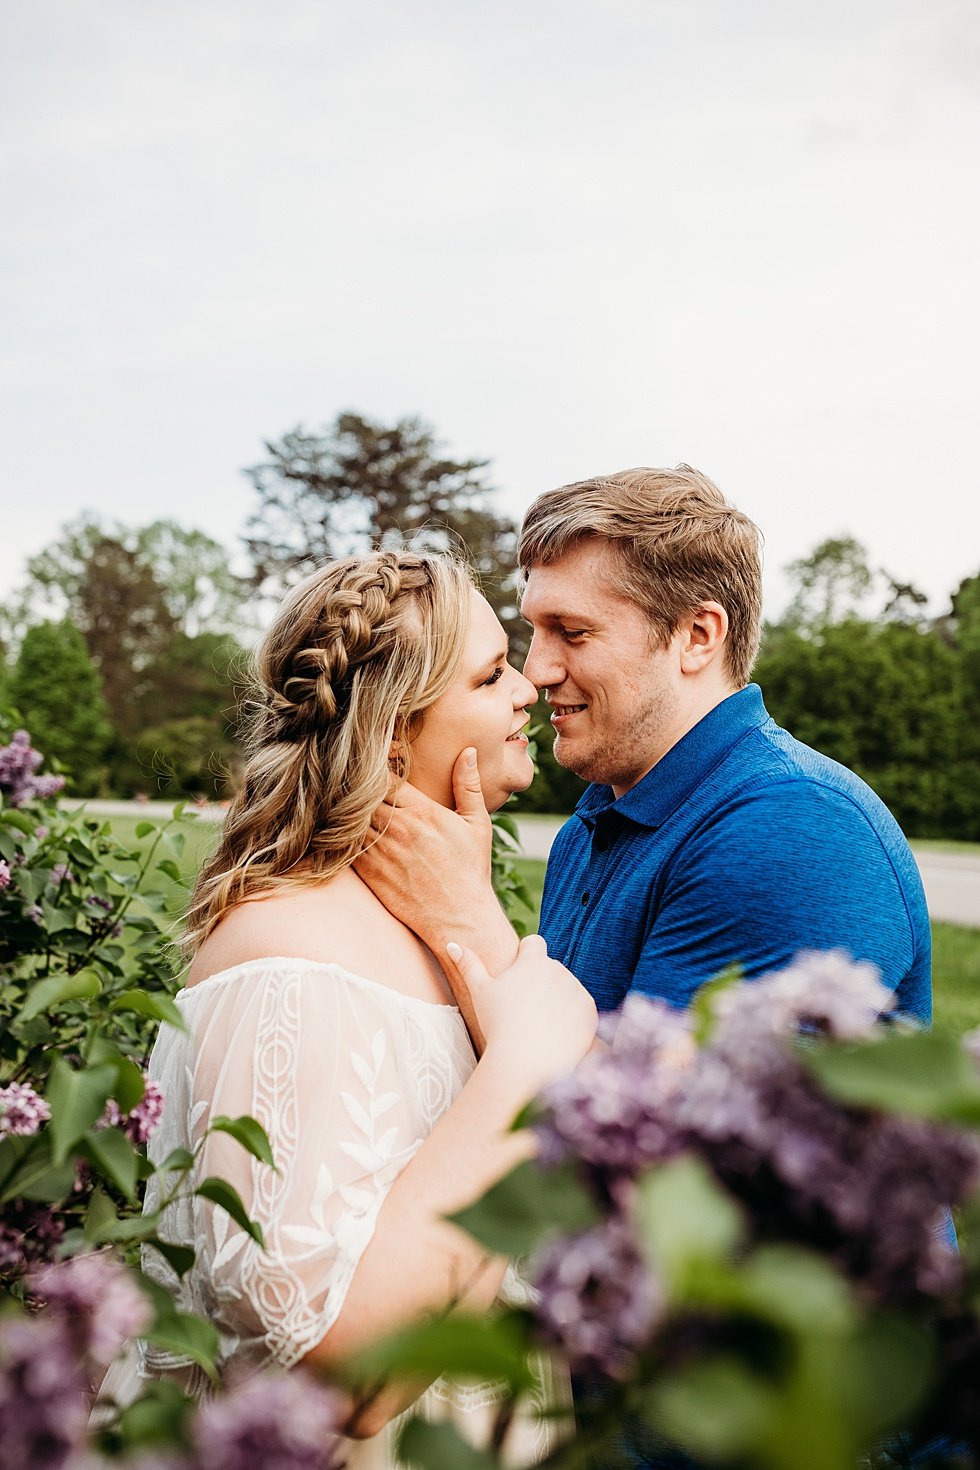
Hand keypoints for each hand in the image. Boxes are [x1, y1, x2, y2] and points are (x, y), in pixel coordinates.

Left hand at [354, 749, 518, 977]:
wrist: (459, 918)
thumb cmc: (471, 871)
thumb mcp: (477, 824)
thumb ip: (468, 785)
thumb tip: (469, 751)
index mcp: (423, 811)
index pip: (388, 777)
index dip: (378, 767)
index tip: (375, 761)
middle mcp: (399, 828)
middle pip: (364, 794)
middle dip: (357, 784)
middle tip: (350, 776)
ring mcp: (381, 851)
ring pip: (350, 816)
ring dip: (346, 807)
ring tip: (340, 798)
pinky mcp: (369, 872)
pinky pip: (345, 844)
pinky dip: (340, 832)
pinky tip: (339, 826)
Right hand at [448, 934, 597, 1095]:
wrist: (524, 1061)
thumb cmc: (498, 1024)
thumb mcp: (480, 992)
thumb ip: (469, 965)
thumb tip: (452, 943)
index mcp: (533, 961)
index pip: (534, 943)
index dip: (525, 955)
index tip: (518, 976)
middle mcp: (558, 969)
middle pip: (551, 970)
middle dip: (541, 984)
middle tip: (526, 1010)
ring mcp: (576, 990)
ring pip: (567, 989)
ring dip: (558, 1000)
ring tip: (540, 1025)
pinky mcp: (590, 1011)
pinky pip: (581, 1009)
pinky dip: (572, 1018)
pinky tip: (556, 1033)